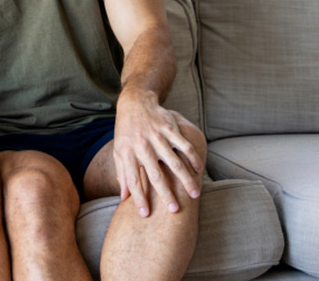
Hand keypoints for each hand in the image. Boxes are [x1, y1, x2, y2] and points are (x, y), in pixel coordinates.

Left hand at [113, 88, 203, 216]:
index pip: (133, 180)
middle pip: (155, 174)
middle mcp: (143, 146)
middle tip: (175, 211)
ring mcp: (157, 136)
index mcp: (128, 153)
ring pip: (174, 161)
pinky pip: (184, 145)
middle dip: (165, 194)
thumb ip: (122, 174)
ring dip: (185, 179)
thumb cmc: (126, 132)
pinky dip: (193, 158)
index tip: (145, 214)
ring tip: (195, 195)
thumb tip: (123, 198)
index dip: (138, 197)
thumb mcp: (119, 151)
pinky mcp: (170, 128)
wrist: (135, 103)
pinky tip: (199, 169)